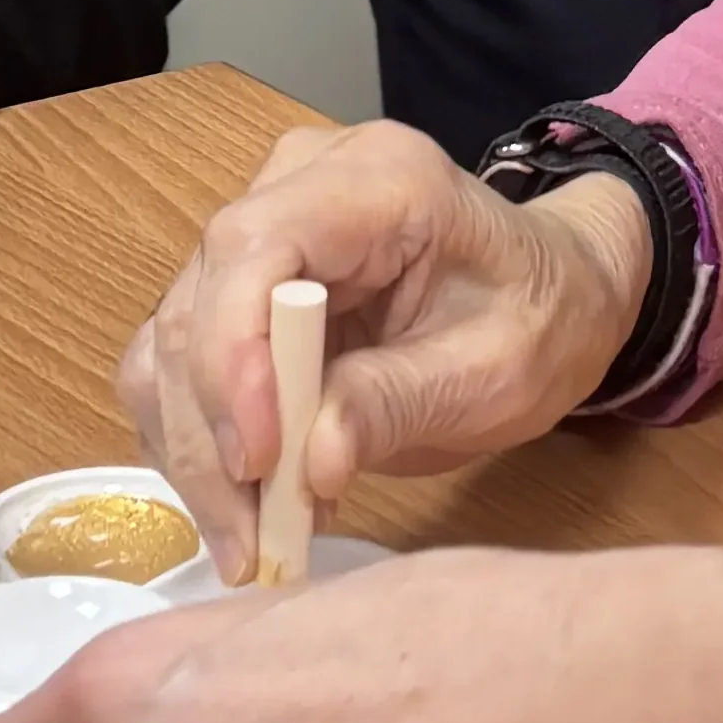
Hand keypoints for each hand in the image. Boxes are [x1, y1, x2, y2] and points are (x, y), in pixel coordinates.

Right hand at [124, 122, 654, 564]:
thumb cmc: (539, 316)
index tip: (258, 460)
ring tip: (254, 540)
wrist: (553, 291)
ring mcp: (258, 234)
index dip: (232, 355)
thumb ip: (400, 402)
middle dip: (209, 435)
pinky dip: (198, 444)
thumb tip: (312, 461)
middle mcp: (294, 186)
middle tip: (252, 542)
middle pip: (196, 306)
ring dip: (194, 453)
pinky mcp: (236, 288)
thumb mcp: (499, 370)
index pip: (254, 247)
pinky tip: (248, 504)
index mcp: (376, 180)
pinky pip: (179, 368)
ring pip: (169, 345)